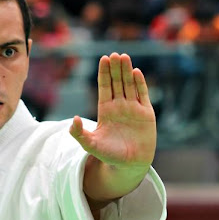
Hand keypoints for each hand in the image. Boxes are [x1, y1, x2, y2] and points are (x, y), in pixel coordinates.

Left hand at [70, 53, 155, 206]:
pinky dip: (140, 84)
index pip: (105, 87)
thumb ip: (79, 133)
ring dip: (127, 71)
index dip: (104, 73)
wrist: (130, 165)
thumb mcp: (90, 145)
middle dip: (116, 68)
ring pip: (130, 85)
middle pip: (117, 82)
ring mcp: (134, 108)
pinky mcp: (146, 114)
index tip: (104, 58)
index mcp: (106, 110)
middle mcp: (120, 106)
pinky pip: (143, 95)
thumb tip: (72, 119)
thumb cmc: (109, 155)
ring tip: (124, 57)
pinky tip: (136, 72)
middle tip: (115, 54)